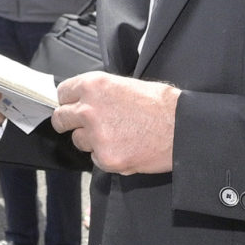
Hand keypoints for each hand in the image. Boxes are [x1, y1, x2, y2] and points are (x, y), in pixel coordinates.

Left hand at [50, 71, 177, 173]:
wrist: (183, 128)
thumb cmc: (162, 105)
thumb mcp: (127, 85)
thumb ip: (101, 92)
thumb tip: (85, 99)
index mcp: (94, 85)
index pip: (62, 93)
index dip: (69, 101)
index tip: (72, 106)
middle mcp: (89, 109)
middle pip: (60, 119)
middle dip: (70, 122)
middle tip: (85, 125)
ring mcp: (96, 136)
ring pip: (78, 141)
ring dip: (91, 140)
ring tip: (117, 135)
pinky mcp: (106, 158)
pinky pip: (96, 159)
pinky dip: (107, 156)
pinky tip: (126, 147)